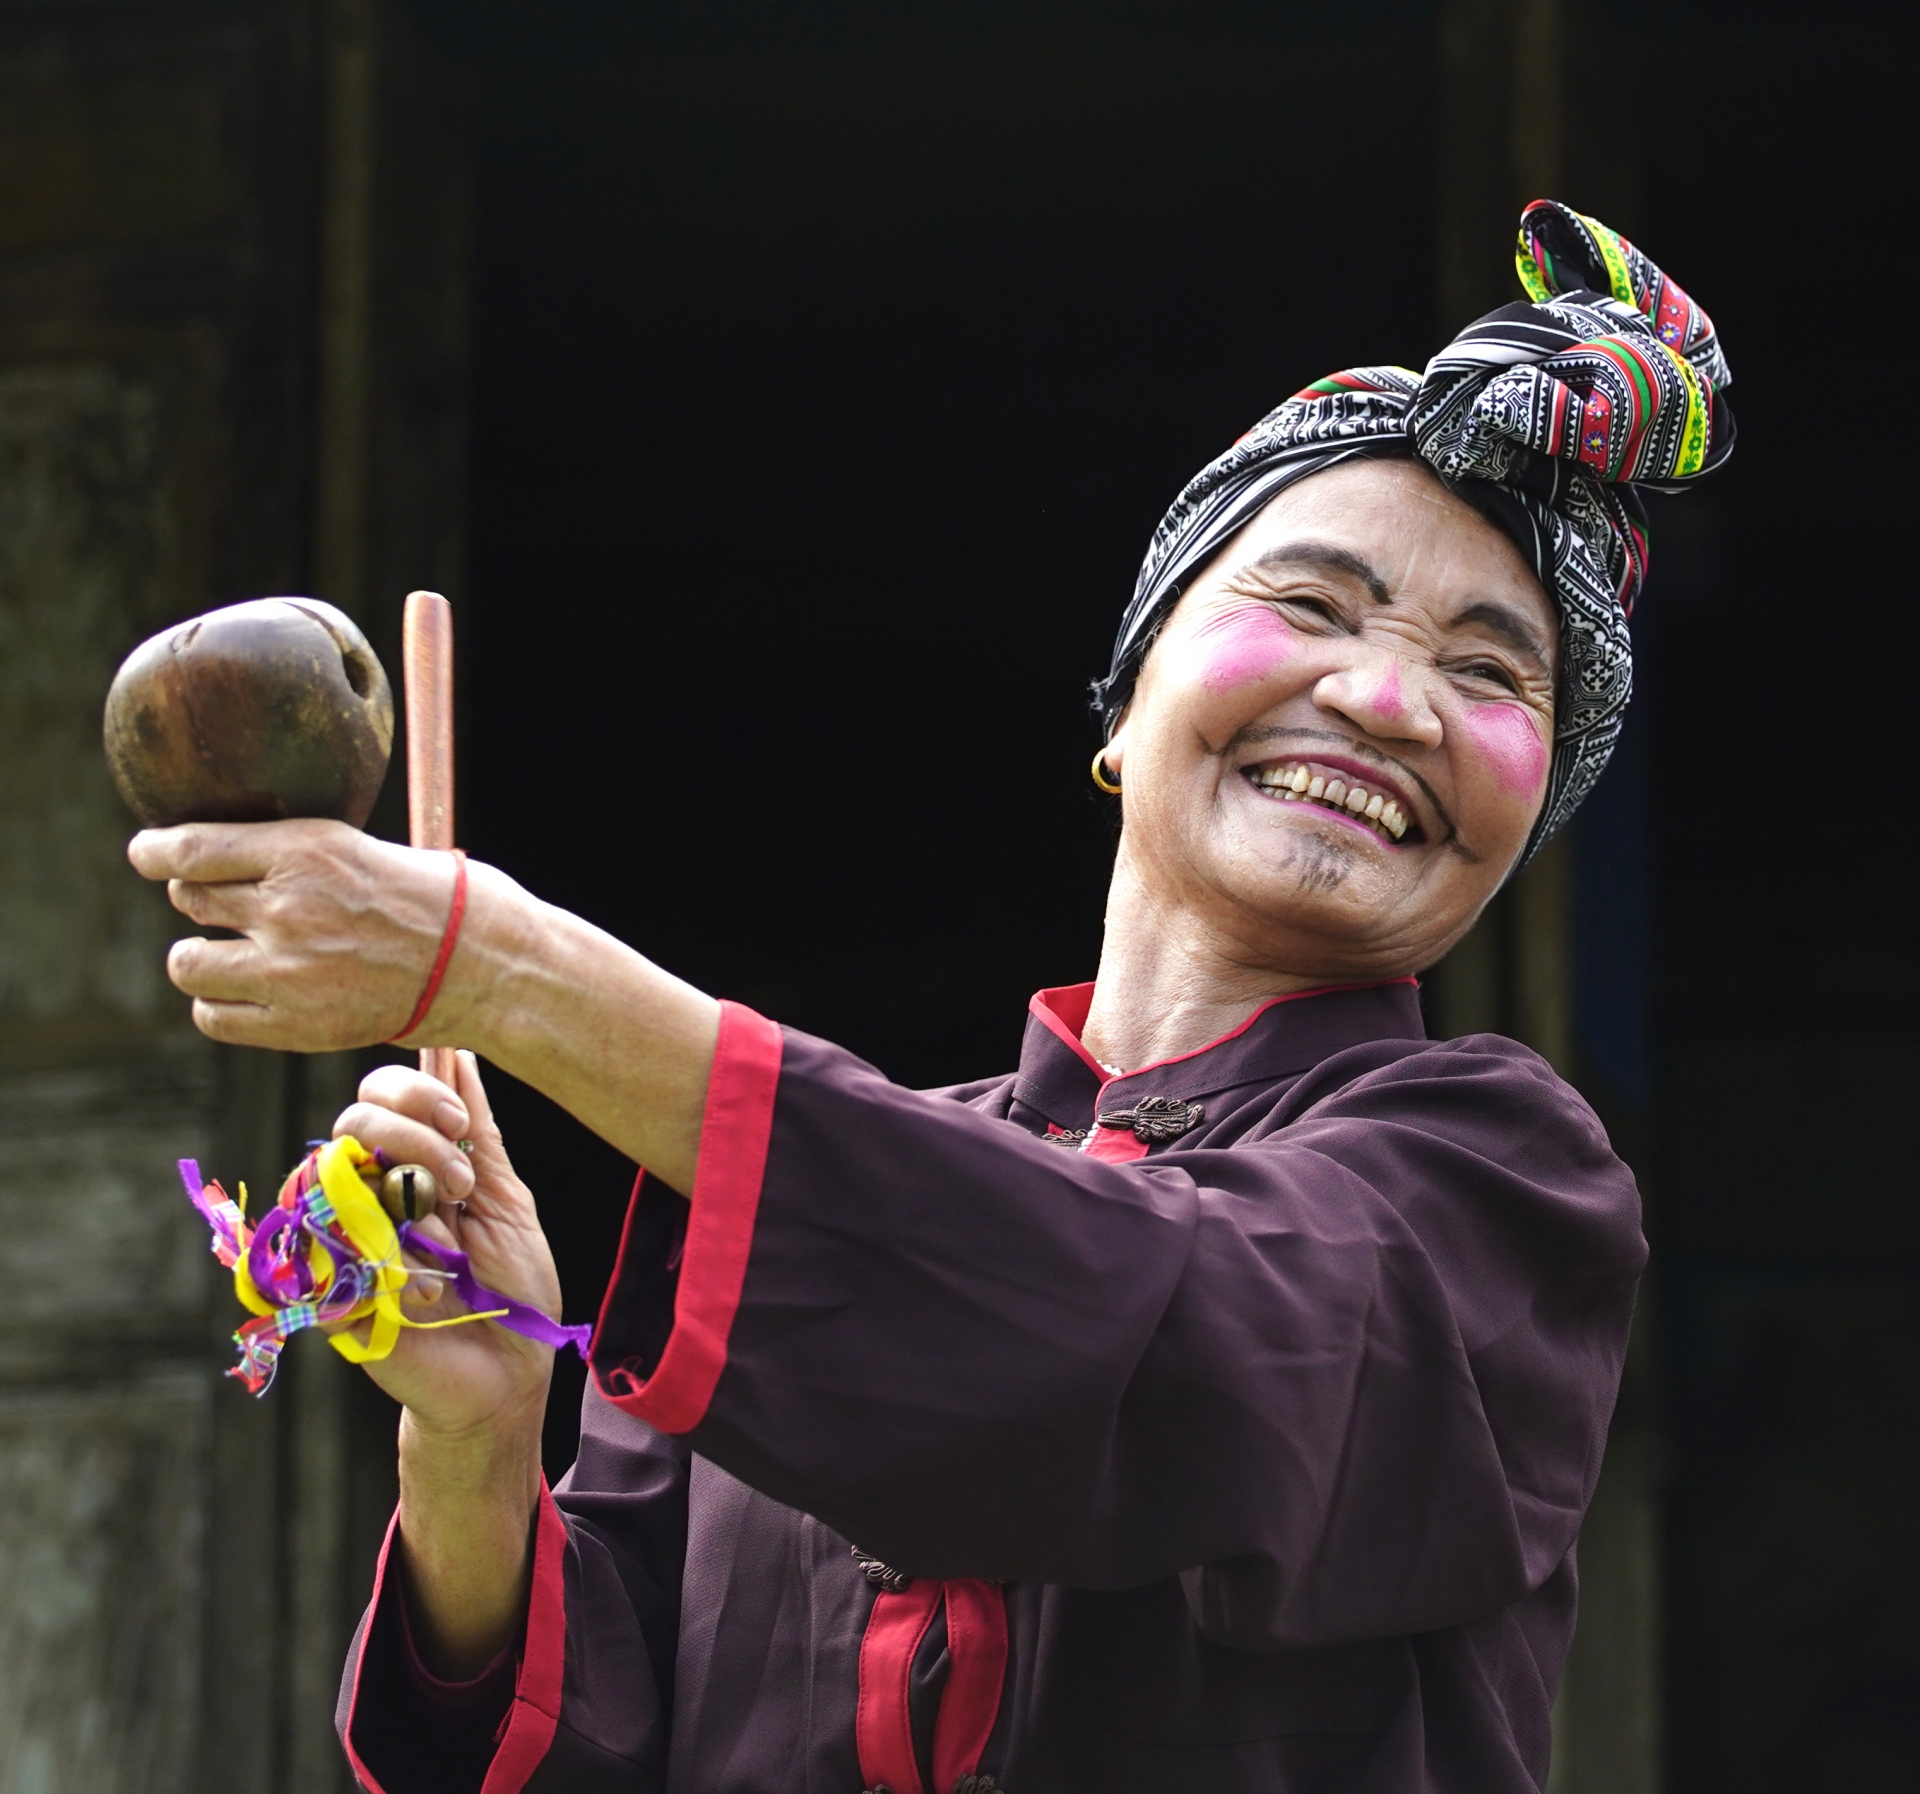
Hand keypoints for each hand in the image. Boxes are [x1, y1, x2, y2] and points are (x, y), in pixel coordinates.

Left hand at [128, 819, 478, 1049]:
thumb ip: (292, 856)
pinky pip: (214, 1016)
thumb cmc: (433, 899)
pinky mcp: (297, 1024)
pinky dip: (218, 1004)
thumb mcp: (360, 849)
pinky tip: (243, 994)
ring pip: (188, 963)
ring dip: (199, 957)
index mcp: (306, 853)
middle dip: (199, 899)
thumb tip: (221, 862)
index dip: (156, 852)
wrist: (483, 964)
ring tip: (226, 956)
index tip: (147, 854)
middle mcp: (289, 910)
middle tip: (224, 905)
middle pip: (190, 900)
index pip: (191, 851)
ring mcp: (289, 972)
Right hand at [329, 1051, 560, 1437]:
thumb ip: (477, 1131)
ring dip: (412, 1197)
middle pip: (355, 1120)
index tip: (460, 1119)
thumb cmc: (510, 1289)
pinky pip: (339, 1248)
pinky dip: (398, 1265)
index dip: (414, 1090)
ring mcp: (343, 1240)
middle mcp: (367, 1194)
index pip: (381, 1096)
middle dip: (417, 1135)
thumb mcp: (504, 1198)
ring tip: (454, 1233)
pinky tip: (429, 1292)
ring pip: (341, 1174)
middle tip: (463, 1182)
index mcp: (407, 1166)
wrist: (509, 1374)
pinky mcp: (329, 1291)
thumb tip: (456, 1048)